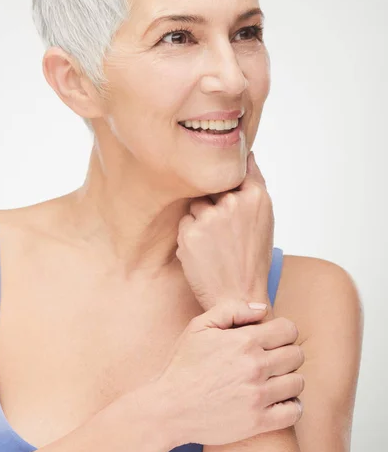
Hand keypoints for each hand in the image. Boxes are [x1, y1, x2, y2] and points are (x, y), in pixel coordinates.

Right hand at [154, 298, 303, 446]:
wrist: (169, 408)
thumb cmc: (183, 364)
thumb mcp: (199, 326)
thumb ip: (232, 310)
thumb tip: (263, 310)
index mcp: (244, 341)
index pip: (289, 330)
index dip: (284, 332)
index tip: (275, 339)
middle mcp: (255, 366)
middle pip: (296, 355)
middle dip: (288, 353)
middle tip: (274, 359)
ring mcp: (258, 396)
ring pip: (298, 382)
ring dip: (290, 378)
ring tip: (275, 380)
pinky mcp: (257, 422)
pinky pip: (294, 411)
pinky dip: (291, 405)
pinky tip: (278, 400)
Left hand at [176, 151, 274, 310]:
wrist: (238, 297)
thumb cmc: (253, 259)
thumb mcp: (265, 218)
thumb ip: (254, 184)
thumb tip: (246, 153)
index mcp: (256, 197)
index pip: (236, 169)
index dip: (229, 180)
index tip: (229, 190)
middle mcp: (232, 203)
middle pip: (211, 186)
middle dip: (215, 202)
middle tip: (226, 232)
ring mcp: (209, 217)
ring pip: (196, 205)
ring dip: (201, 219)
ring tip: (216, 245)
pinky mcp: (189, 233)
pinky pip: (185, 222)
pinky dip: (191, 235)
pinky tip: (205, 253)